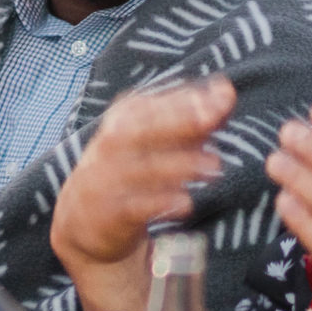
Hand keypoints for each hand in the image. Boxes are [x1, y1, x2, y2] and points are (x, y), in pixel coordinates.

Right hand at [52, 79, 235, 309]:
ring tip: (213, 167)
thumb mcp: (156, 139)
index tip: (223, 97)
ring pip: (144, 168)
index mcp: (123, 118)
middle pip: (144, 129)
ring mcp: (108, 179)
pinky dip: (162, 203)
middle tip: (214, 120)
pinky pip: (136, 206)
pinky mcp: (110, 214)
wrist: (85, 219)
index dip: (189, 100)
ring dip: (181, 165)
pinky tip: (186, 203)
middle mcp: (112, 144)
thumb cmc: (131, 169)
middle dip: (182, 121)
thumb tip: (227, 92)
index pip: (155, 104)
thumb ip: (192, 118)